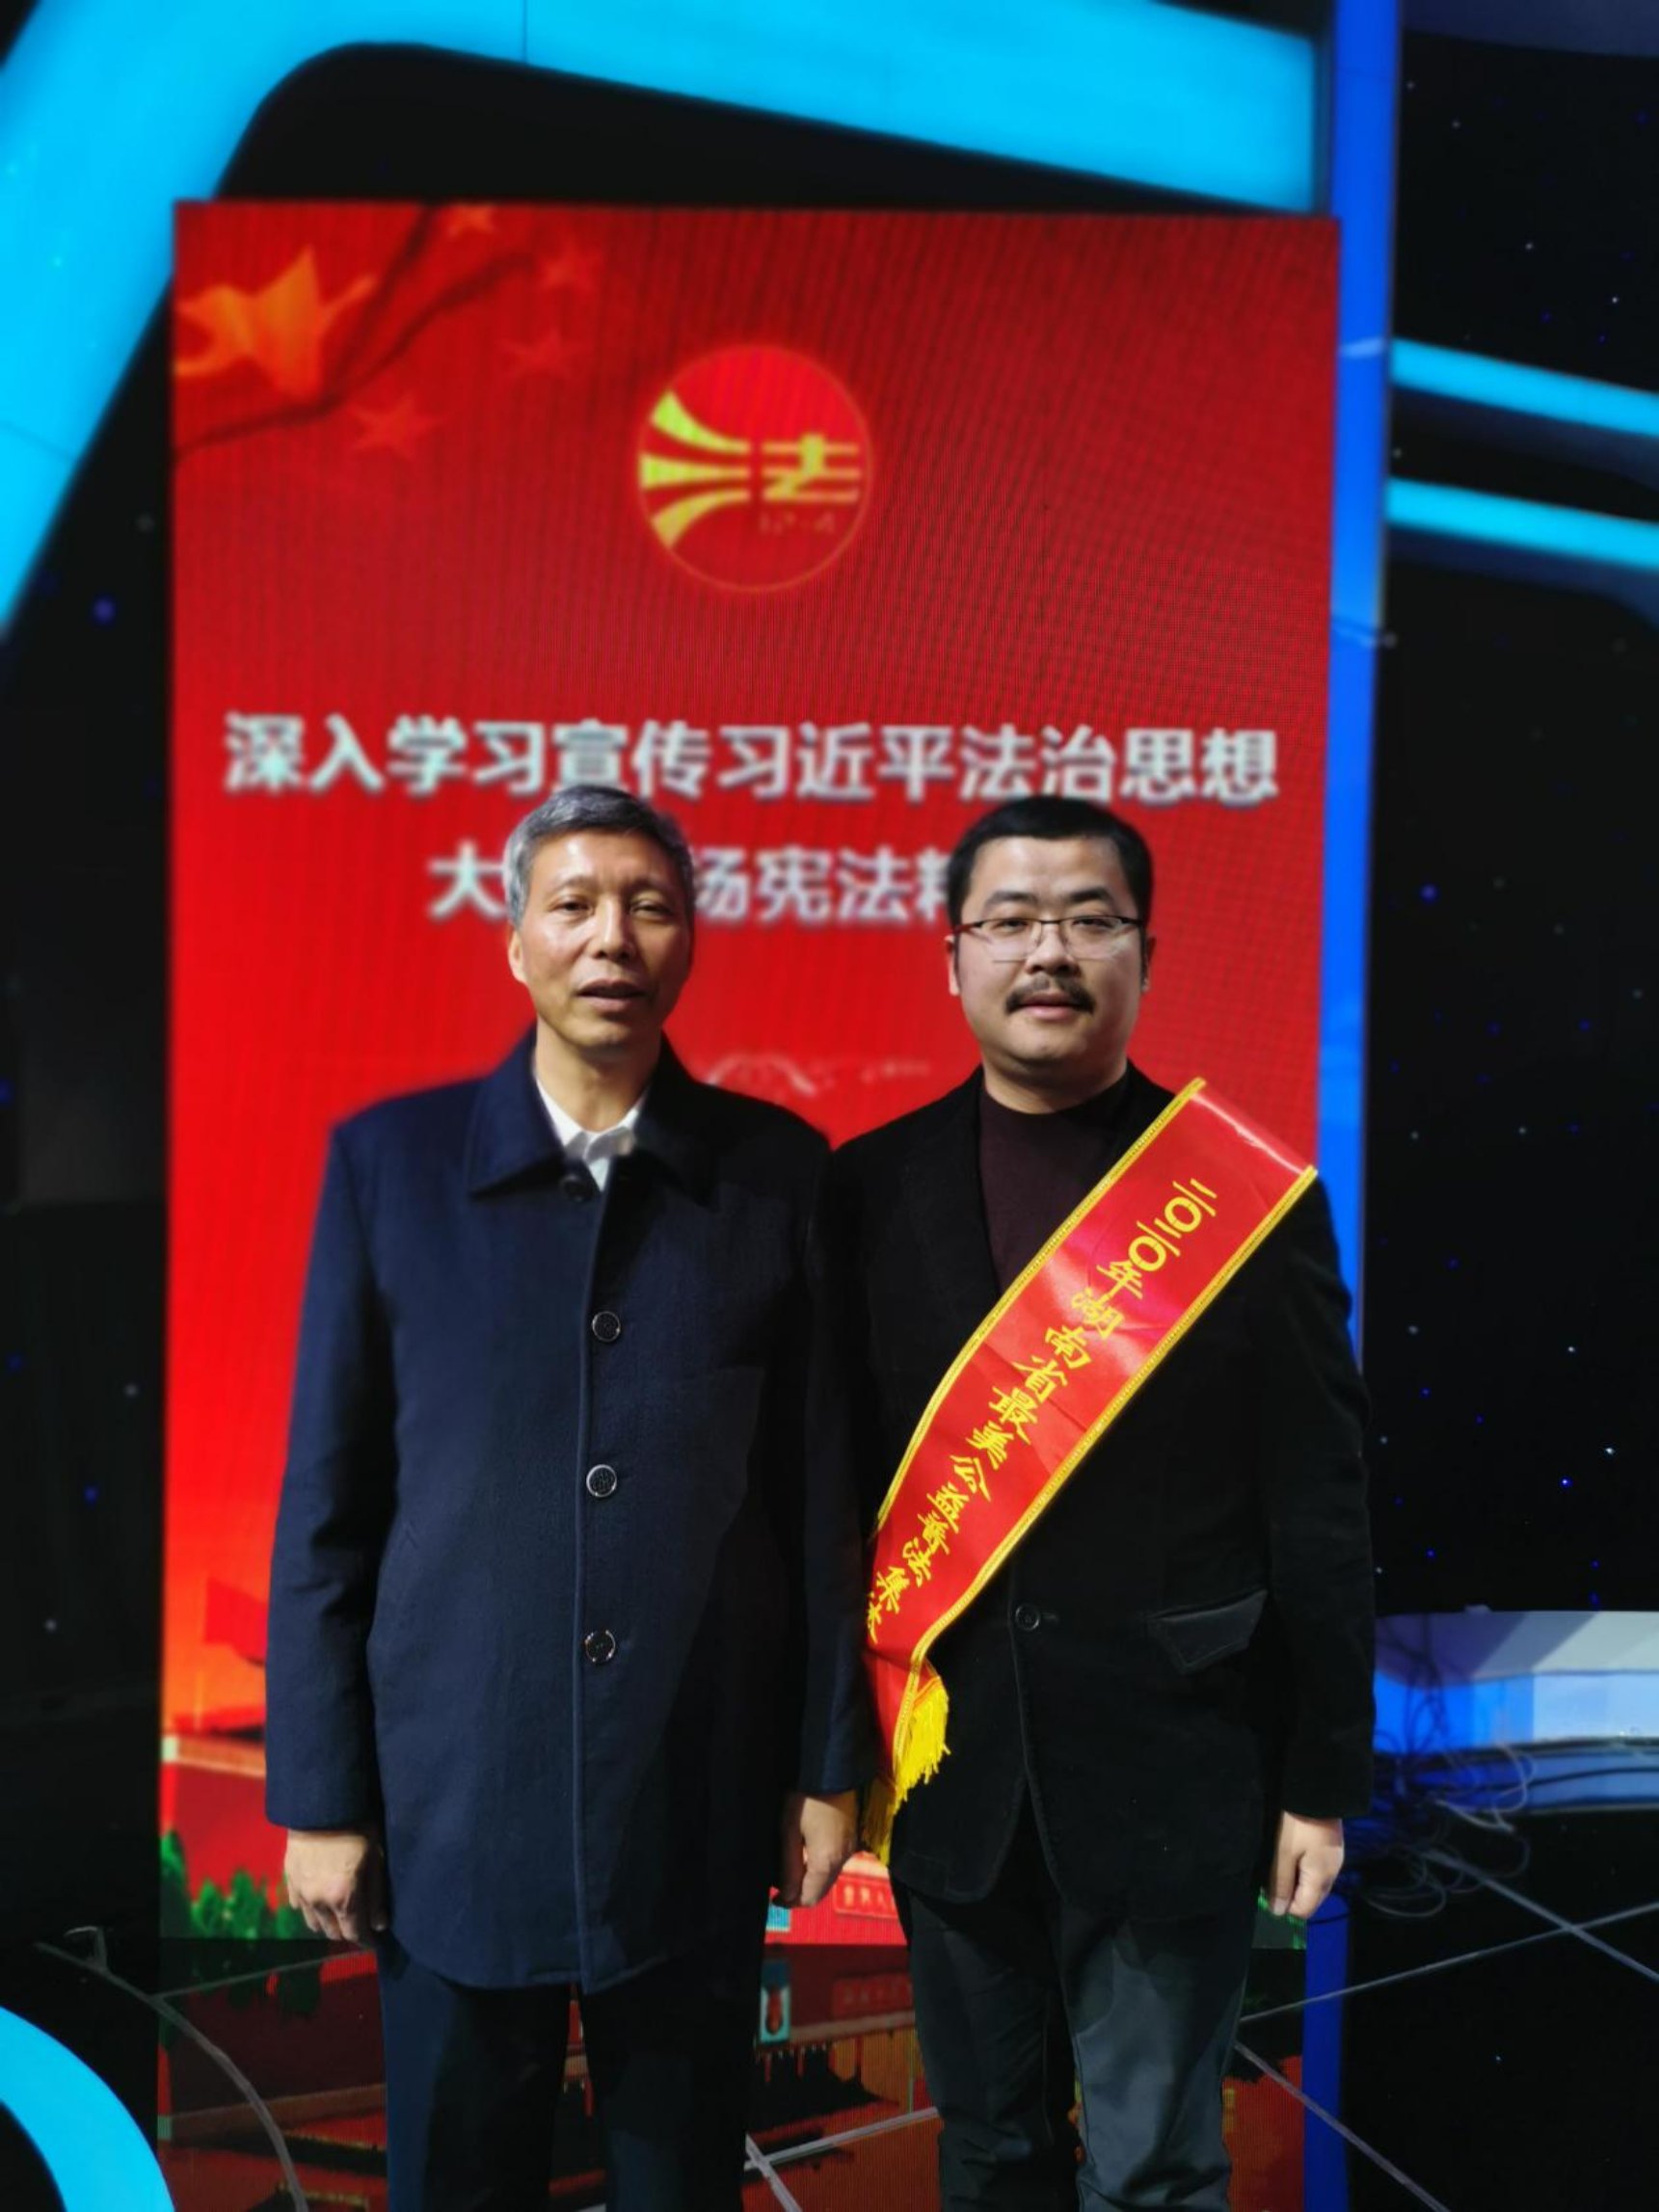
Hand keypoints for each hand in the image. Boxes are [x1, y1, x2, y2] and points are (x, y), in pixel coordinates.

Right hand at [284, 1828, 386, 1942]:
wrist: (320, 1804)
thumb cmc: (356, 1827)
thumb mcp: (375, 1858)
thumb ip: (377, 1895)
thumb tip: (380, 1925)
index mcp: (343, 1897)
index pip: (354, 1933)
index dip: (365, 1939)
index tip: (374, 1938)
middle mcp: (318, 1901)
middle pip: (332, 1932)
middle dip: (347, 1931)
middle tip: (360, 1922)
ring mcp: (300, 1892)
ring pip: (313, 1923)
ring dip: (328, 1922)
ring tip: (341, 1910)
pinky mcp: (289, 1880)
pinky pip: (299, 1906)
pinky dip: (311, 1907)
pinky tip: (321, 1896)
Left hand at [775, 1790, 858, 1908]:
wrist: (832, 1768)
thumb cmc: (806, 1797)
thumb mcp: (789, 1830)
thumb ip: (789, 1866)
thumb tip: (787, 1895)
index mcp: (827, 1861)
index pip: (810, 1897)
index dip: (791, 1902)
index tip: (775, 1899)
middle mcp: (843, 1858)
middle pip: (822, 1890)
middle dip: (801, 1894)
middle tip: (780, 1889)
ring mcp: (850, 1847)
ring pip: (829, 1878)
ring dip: (811, 1881)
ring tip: (790, 1872)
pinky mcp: (851, 1836)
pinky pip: (836, 1863)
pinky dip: (821, 1869)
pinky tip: (807, 1857)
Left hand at [1269, 1812, 1343, 1919]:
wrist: (1315, 1790)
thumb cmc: (1296, 1825)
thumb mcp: (1282, 1854)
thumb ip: (1280, 1884)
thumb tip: (1278, 1912)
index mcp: (1321, 1879)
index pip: (1304, 1910)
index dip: (1285, 1906)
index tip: (1269, 1890)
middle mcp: (1332, 1874)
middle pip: (1311, 1899)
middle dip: (1291, 1894)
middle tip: (1273, 1875)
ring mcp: (1334, 1860)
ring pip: (1313, 1884)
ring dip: (1296, 1880)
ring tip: (1281, 1862)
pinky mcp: (1331, 1848)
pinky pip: (1316, 1870)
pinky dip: (1303, 1869)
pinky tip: (1292, 1853)